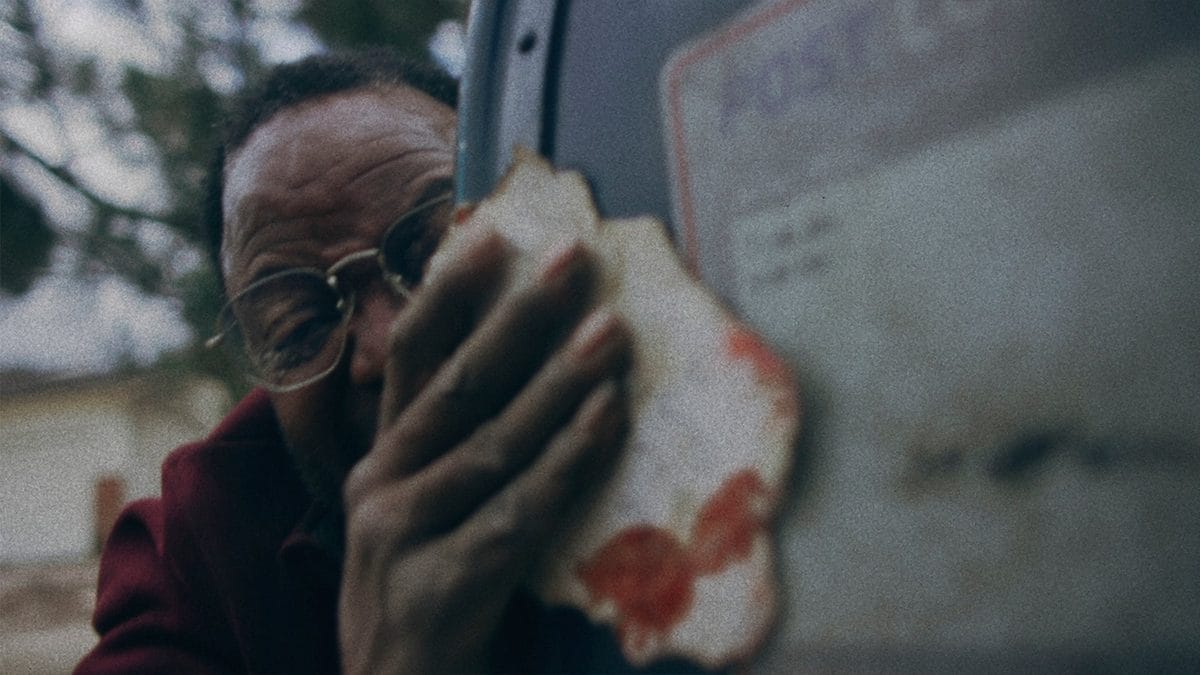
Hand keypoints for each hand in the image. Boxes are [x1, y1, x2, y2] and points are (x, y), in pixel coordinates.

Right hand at [338, 230, 631, 673]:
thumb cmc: (428, 597)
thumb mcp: (425, 515)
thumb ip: (460, 451)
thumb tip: (537, 372)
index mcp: (377, 463)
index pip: (409, 361)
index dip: (449, 294)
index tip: (494, 235)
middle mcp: (379, 487)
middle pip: (456, 387)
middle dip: (518, 319)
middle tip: (573, 262)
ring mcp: (402, 537)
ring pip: (493, 443)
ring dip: (559, 381)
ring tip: (611, 331)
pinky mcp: (440, 586)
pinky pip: (520, 510)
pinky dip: (569, 460)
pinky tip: (609, 417)